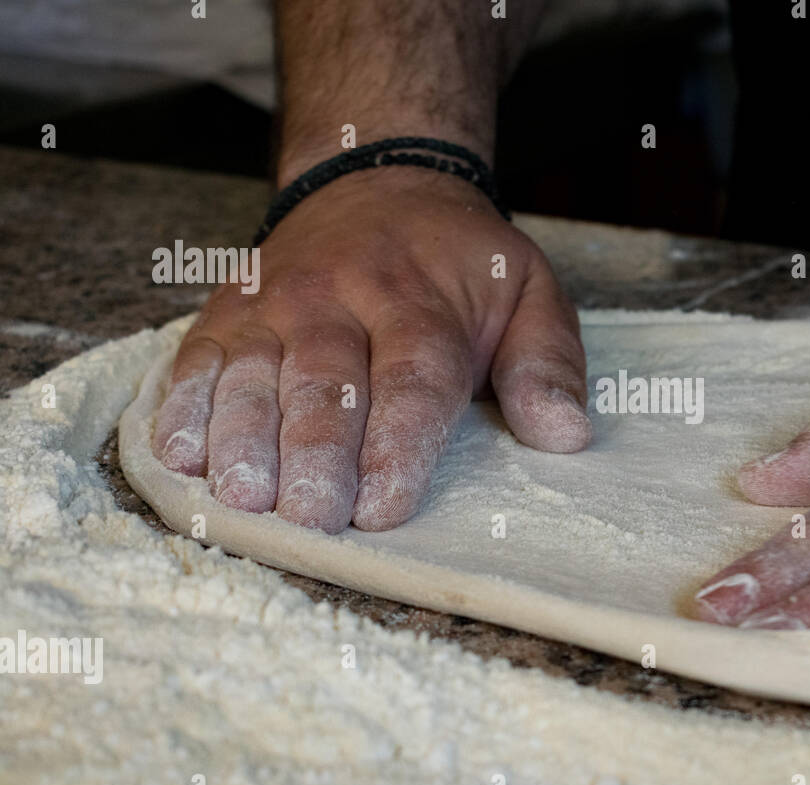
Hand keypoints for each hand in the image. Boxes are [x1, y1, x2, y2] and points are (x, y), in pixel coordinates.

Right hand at [152, 167, 589, 532]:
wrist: (378, 181)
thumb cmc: (460, 262)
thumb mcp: (529, 292)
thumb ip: (547, 363)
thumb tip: (566, 434)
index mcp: (421, 303)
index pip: (411, 381)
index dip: (397, 446)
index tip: (386, 506)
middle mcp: (341, 300)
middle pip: (326, 383)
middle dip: (317, 453)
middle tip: (312, 515)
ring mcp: (276, 303)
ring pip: (254, 373)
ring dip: (243, 436)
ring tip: (241, 496)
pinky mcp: (228, 310)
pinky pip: (198, 358)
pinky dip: (183, 405)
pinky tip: (180, 454)